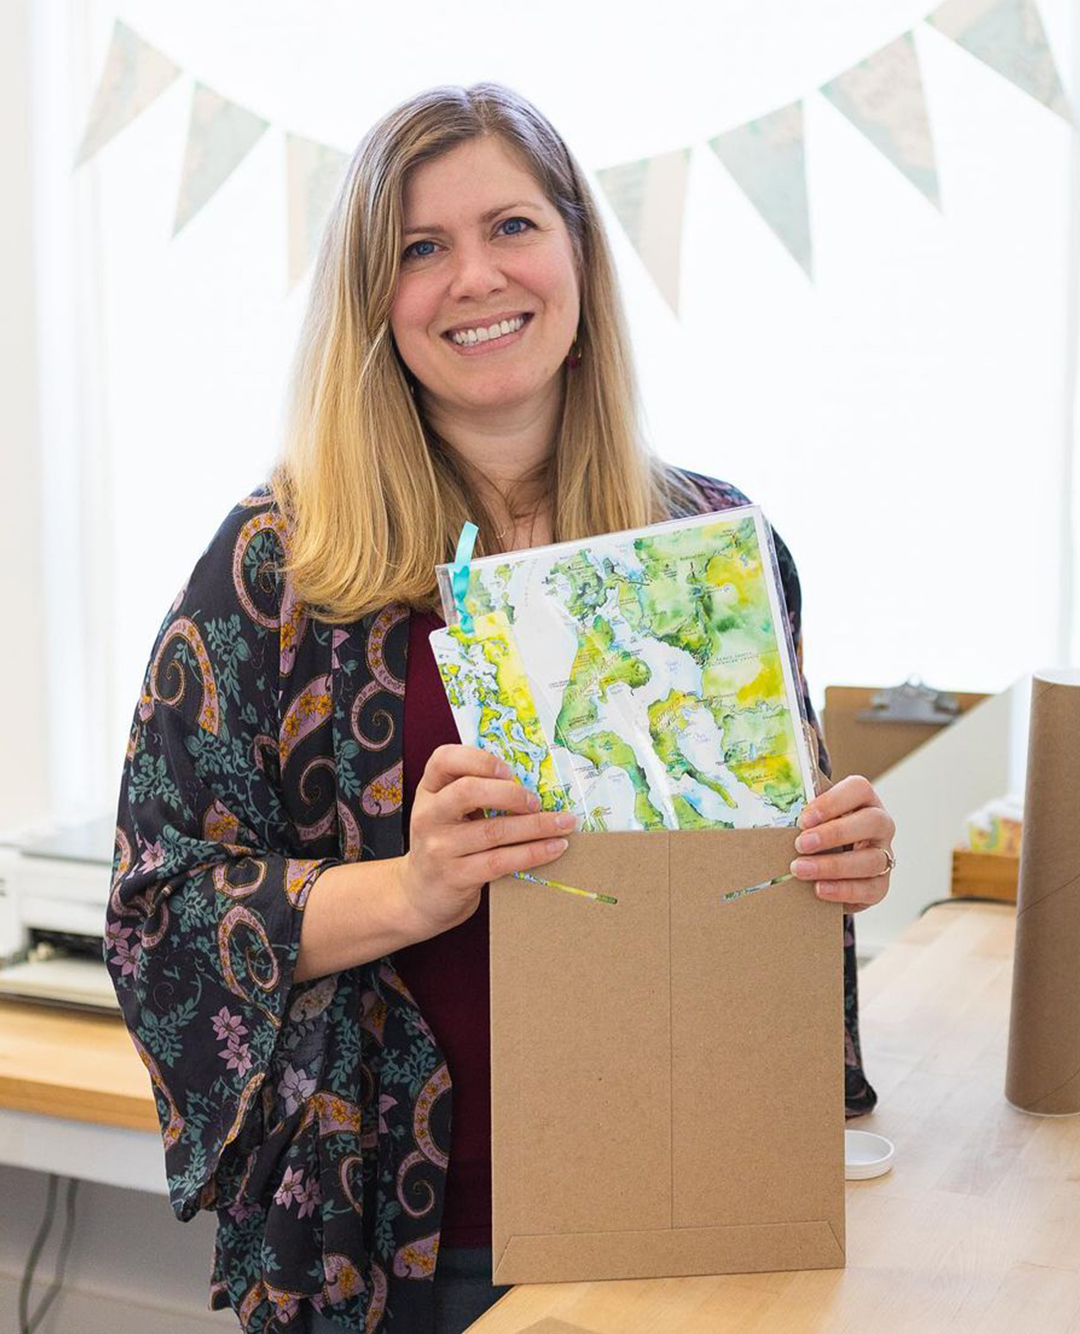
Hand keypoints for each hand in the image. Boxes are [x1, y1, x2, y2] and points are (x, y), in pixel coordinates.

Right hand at [394, 744, 578, 935]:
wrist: (419, 896)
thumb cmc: (445, 845)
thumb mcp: (448, 813)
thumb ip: (474, 793)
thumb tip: (531, 781)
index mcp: (429, 790)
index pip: (444, 759)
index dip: (479, 759)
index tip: (509, 770)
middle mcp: (429, 815)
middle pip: (468, 791)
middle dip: (511, 793)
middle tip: (537, 801)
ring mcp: (439, 847)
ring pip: (493, 831)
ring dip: (536, 826)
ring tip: (564, 824)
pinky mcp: (455, 876)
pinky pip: (500, 861)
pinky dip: (532, 853)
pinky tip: (554, 848)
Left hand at [789, 775, 895, 913]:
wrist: (830, 868)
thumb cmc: (818, 834)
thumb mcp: (813, 820)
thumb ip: (803, 818)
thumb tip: (771, 824)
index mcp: (863, 800)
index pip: (858, 789)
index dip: (832, 802)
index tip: (804, 819)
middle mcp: (880, 824)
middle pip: (871, 822)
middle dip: (834, 834)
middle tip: (801, 845)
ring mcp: (884, 854)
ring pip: (871, 859)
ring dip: (833, 866)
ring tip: (801, 870)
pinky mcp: (881, 883)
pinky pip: (871, 889)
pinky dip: (843, 890)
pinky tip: (820, 889)